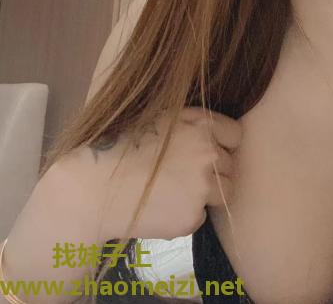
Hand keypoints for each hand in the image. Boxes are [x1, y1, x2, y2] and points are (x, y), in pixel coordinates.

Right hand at [54, 107, 241, 241]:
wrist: (94, 188)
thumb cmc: (123, 146)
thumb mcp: (163, 117)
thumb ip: (194, 123)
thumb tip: (218, 133)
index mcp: (203, 126)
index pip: (236, 136)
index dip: (223, 143)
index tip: (209, 151)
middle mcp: (209, 155)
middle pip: (229, 165)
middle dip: (213, 170)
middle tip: (182, 173)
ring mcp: (202, 188)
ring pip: (221, 192)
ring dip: (204, 193)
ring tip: (173, 190)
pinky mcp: (192, 217)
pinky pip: (200, 215)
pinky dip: (187, 213)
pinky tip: (162, 206)